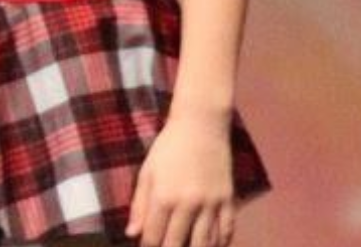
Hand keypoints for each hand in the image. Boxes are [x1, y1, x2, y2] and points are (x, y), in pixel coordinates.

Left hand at [126, 115, 237, 246]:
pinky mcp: (228, 200)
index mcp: (164, 197)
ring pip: (205, 242)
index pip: (154, 235)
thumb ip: (139, 205)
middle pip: (178, 243)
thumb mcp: (147, 172)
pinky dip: (221, 243)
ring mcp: (211, 204)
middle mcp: (188, 204)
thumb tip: (132, 233)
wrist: (200, 126)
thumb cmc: (168, 147)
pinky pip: (227, 230)